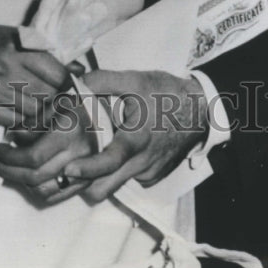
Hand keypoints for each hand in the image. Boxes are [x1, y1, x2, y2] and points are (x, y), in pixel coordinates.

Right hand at [0, 23, 69, 130]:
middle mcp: (4, 66)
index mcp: (17, 46)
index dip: (70, 85)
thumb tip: (79, 71)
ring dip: (41, 115)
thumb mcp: (17, 37)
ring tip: (46, 113)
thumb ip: (45, 53)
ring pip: (31, 112)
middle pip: (46, 95)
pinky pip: (11, 122)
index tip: (76, 90)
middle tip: (64, 105)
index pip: (55, 72)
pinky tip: (25, 117)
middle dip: (58, 102)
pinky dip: (22, 123)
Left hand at [0, 97, 95, 204]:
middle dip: (8, 170)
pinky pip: (56, 196)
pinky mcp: (88, 184)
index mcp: (73, 133)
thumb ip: (41, 113)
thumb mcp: (67, 96)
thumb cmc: (93, 102)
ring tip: (6, 167)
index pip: (34, 157)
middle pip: (35, 177)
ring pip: (43, 191)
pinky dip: (35, 188)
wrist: (128, 119)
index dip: (11, 157)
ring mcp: (86, 175)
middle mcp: (80, 157)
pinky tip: (25, 174)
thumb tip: (16, 132)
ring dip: (19, 182)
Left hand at [64, 69, 207, 200]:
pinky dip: (116, 172)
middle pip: (105, 188)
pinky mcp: (153, 177)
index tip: (69, 168)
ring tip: (87, 156)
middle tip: (66, 165)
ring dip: (97, 178)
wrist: (201, 110)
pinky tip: (114, 152)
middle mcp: (142, 162)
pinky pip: (128, 181)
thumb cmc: (167, 94)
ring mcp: (148, 173)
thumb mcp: (135, 80)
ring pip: (114, 187)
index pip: (110, 161)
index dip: (89, 167)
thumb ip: (103, 81)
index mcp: (137, 138)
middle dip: (83, 182)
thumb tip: (73, 83)